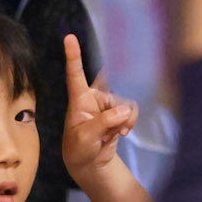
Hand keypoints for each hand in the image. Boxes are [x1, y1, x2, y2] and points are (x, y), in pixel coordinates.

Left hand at [61, 33, 139, 182]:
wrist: (91, 163)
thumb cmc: (79, 149)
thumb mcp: (86, 138)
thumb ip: (104, 122)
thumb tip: (125, 110)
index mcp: (78, 99)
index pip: (75, 75)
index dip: (73, 56)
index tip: (69, 38)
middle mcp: (93, 97)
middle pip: (112, 89)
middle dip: (116, 103)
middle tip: (117, 111)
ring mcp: (107, 105)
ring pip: (125, 103)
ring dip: (123, 120)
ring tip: (112, 134)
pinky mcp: (118, 113)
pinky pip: (132, 111)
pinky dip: (130, 122)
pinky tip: (122, 133)